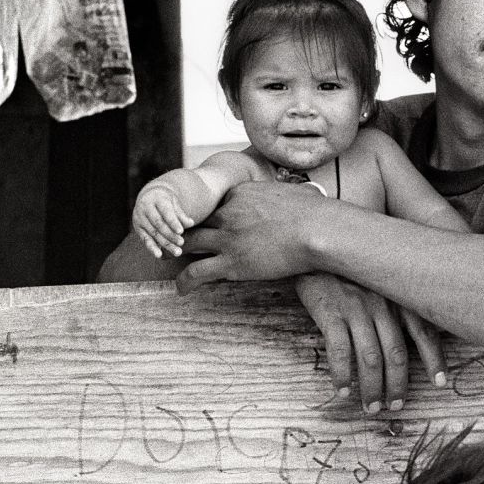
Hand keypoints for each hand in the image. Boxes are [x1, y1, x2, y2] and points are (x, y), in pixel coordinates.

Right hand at [134, 185, 193, 258]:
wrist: (149, 197)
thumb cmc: (166, 201)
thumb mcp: (174, 203)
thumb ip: (181, 214)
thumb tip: (191, 223)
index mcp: (156, 198)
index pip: (165, 211)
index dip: (173, 222)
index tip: (181, 231)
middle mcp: (145, 207)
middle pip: (158, 224)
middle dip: (170, 235)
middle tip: (181, 243)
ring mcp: (140, 218)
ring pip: (153, 233)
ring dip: (165, 244)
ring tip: (177, 252)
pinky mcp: (138, 228)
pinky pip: (145, 239)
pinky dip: (152, 248)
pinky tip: (159, 255)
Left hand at [176, 181, 317, 292]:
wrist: (316, 230)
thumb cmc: (315, 214)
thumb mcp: (296, 194)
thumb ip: (290, 197)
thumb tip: (311, 195)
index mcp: (240, 195)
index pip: (217, 206)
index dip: (212, 217)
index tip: (212, 225)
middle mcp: (227, 214)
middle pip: (197, 222)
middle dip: (185, 230)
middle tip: (177, 239)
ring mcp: (227, 239)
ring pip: (189, 244)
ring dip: (176, 252)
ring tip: (168, 259)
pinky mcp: (231, 263)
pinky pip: (196, 272)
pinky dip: (184, 281)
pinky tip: (181, 290)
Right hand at [295, 273, 446, 413]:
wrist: (316, 239)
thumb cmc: (350, 264)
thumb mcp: (382, 275)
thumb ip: (399, 298)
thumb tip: (417, 329)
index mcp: (398, 296)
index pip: (424, 332)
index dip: (434, 359)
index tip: (440, 383)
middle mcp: (382, 304)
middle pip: (397, 353)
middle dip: (398, 384)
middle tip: (396, 405)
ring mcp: (356, 308)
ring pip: (370, 358)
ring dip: (372, 387)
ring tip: (371, 406)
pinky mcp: (330, 312)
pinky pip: (340, 350)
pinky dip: (342, 374)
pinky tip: (343, 390)